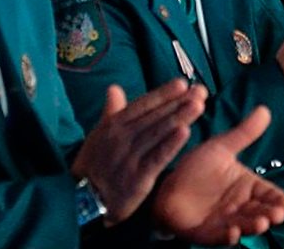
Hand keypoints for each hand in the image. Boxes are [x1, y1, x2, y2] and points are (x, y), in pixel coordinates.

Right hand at [70, 80, 206, 225]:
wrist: (82, 200)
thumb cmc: (94, 164)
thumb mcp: (98, 135)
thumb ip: (111, 111)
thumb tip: (113, 88)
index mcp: (113, 125)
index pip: (142, 105)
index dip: (163, 93)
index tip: (182, 83)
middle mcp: (121, 138)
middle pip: (154, 117)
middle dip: (178, 102)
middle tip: (200, 91)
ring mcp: (129, 158)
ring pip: (158, 134)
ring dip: (179, 118)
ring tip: (198, 105)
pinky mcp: (137, 178)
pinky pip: (156, 158)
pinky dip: (170, 145)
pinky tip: (185, 132)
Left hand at [153, 107, 283, 245]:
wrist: (165, 185)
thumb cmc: (196, 168)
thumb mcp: (221, 147)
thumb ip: (244, 133)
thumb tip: (265, 109)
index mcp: (247, 187)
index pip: (269, 195)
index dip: (280, 201)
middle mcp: (240, 207)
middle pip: (261, 212)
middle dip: (271, 215)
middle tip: (278, 214)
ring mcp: (225, 221)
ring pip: (244, 226)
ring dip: (254, 226)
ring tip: (261, 222)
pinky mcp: (206, 233)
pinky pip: (220, 237)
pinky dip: (228, 237)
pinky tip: (233, 232)